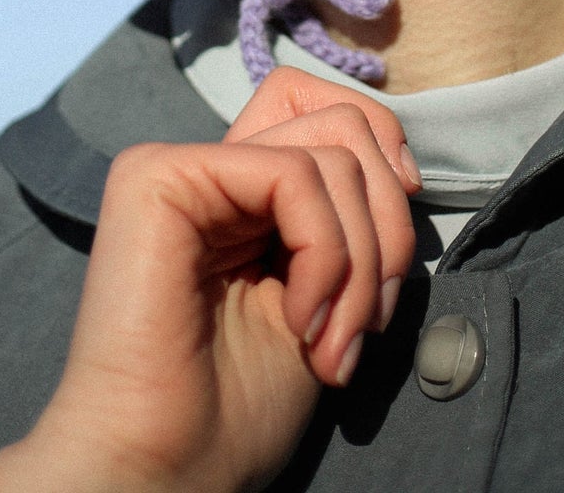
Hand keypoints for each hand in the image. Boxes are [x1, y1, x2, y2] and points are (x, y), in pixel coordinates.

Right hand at [0, 70, 417, 492]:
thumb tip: (404, 168)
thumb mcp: (326, 298)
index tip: (397, 253)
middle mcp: (210, 166)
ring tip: (334, 344)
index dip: (386, 155)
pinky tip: (300, 322)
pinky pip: (293, 177)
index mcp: (243, 193)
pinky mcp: (160, 176)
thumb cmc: (236, 410)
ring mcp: (179, 164)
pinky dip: (325, 256)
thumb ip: (350, 223)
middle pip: (345, 121)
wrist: (164, 472)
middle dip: (387, 227)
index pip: (329, 108)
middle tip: (370, 322)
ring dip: (362, 265)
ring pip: (332, 153)